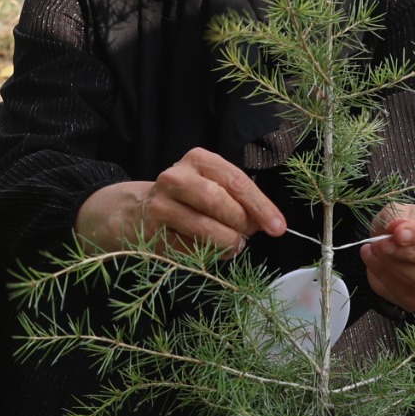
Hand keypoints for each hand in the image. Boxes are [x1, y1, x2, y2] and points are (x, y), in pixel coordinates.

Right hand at [75, 147, 286, 252]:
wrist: (136, 211)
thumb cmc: (188, 199)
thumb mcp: (214, 187)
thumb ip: (240, 201)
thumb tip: (266, 223)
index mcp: (199, 160)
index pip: (236, 181)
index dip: (260, 206)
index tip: (278, 227)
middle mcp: (176, 177)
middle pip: (218, 201)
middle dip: (240, 224)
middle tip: (247, 235)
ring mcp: (161, 205)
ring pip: (204, 229)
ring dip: (226, 243)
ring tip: (233, 245)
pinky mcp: (153, 233)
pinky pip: (190, 249)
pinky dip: (208, 255)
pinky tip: (210, 251)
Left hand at [361, 203, 414, 313]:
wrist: (404, 246)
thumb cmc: (407, 225)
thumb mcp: (400, 211)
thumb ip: (396, 216)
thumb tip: (394, 228)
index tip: (398, 233)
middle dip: (408, 253)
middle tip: (380, 245)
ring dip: (396, 269)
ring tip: (374, 254)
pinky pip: (413, 297)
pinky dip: (388, 282)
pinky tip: (375, 266)